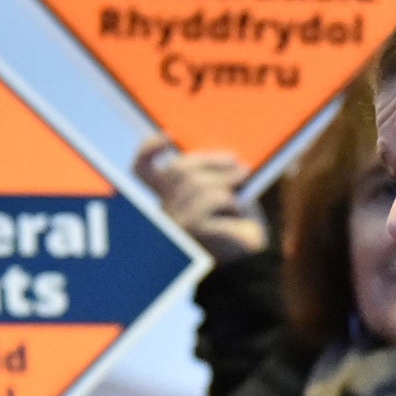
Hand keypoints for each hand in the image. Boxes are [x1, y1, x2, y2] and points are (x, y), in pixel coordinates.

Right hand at [134, 136, 267, 261]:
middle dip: (212, 161)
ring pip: (199, 182)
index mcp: (168, 199)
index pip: (142, 170)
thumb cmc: (240, 226)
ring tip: (243, 192)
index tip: (168, 135)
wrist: (253, 260)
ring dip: (228, 182)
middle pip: (178, 169)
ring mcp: (176, 221)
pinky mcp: (193, 228)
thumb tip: (219, 152)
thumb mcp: (225, 192)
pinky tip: (238, 214)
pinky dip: (233, 201)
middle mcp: (165, 211)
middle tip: (239, 165)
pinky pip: (215, 198)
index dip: (150, 149)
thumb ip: (213, 175)